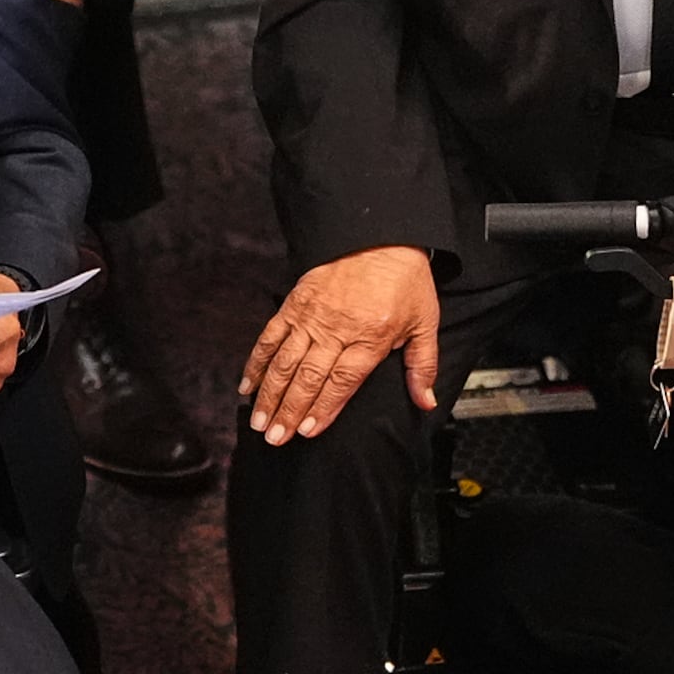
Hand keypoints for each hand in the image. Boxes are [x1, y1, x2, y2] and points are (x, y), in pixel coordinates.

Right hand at [239, 245, 435, 444]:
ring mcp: (311, 316)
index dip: (323, 408)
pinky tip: (247, 384)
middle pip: (308, 377)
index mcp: (370, 336)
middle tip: (274, 436)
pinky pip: (270, 336)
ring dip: (269, 393)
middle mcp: (337, 328)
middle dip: (288, 410)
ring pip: (285, 362)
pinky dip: (257, 361)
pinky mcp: (294, 304)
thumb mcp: (424, 322)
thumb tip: (426, 401)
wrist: (380, 236)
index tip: (306, 431)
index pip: (342, 381)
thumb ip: (423, 365)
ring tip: (259, 420)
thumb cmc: (404, 280)